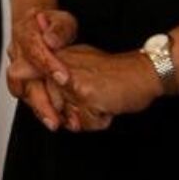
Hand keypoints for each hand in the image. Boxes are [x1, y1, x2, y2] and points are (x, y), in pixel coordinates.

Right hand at [6, 7, 78, 129]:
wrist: (42, 26)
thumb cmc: (54, 25)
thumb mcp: (63, 21)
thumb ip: (59, 29)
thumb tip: (51, 40)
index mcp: (25, 33)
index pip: (33, 49)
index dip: (47, 65)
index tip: (64, 78)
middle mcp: (16, 51)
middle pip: (20, 77)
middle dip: (39, 99)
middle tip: (54, 117)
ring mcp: (15, 65)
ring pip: (20, 90)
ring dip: (37, 107)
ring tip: (53, 121)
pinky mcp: (20, 79)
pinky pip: (25, 95)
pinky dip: (38, 108)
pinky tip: (52, 117)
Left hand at [48, 44, 162, 129]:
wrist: (144, 72)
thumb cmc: (116, 73)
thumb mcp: (83, 67)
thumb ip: (62, 86)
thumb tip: (51, 113)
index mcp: (58, 57)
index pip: (34, 86)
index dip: (51, 104)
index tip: (66, 104)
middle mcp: (60, 65)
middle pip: (52, 106)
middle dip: (73, 113)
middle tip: (94, 101)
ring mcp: (72, 79)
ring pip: (68, 117)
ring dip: (88, 117)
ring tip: (102, 102)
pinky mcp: (85, 93)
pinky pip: (85, 122)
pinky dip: (100, 121)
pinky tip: (109, 106)